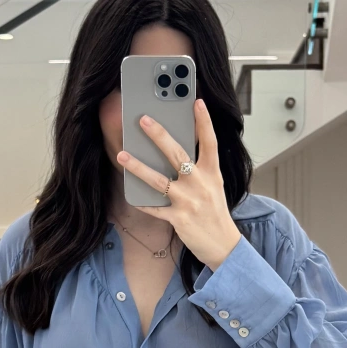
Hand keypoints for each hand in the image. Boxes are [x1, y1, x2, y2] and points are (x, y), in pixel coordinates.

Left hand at [117, 98, 241, 270]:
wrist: (224, 245)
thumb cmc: (215, 213)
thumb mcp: (214, 186)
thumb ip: (199, 168)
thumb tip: (175, 151)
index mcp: (212, 173)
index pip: (210, 142)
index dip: (204, 121)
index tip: (197, 101)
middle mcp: (201, 184)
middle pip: (178, 155)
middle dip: (159, 136)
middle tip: (143, 119)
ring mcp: (189, 202)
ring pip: (159, 181)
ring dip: (138, 167)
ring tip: (122, 155)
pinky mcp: (178, 219)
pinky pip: (155, 208)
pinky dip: (142, 202)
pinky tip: (130, 194)